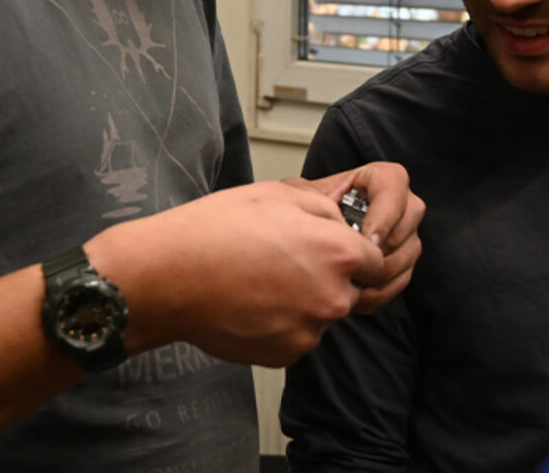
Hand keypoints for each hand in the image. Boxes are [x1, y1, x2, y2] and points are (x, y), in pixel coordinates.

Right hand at [89, 181, 386, 367]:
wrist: (170, 276)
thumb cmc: (216, 230)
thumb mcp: (278, 195)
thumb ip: (326, 209)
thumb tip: (345, 221)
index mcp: (338, 252)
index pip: (378, 258)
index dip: (356, 250)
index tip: (332, 247)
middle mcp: (332, 297)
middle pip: (351, 289)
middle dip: (328, 276)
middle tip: (285, 260)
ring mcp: (310, 331)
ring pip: (321, 314)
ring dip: (304, 300)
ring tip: (261, 279)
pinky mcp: (286, 354)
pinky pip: (297, 335)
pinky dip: (282, 322)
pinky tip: (252, 301)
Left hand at [285, 161, 424, 313]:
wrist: (310, 231)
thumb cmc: (310, 209)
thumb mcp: (304, 194)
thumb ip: (311, 196)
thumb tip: (330, 214)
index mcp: (381, 178)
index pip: (393, 187)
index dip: (383, 216)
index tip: (365, 239)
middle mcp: (401, 202)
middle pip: (405, 226)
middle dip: (379, 251)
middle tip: (355, 265)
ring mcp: (407, 232)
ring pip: (407, 255)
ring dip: (379, 275)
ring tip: (351, 282)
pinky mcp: (404, 259)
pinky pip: (402, 278)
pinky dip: (380, 290)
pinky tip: (357, 293)